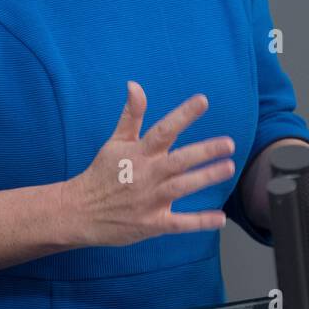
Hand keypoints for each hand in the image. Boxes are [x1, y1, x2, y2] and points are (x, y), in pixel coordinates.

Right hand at [61, 81, 235, 246]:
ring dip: (205, 178)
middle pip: (178, 160)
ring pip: (181, 187)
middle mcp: (146, 175)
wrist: (79, 211)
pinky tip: (220, 218)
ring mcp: (149, 200)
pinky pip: (179, 223)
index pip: (163, 130)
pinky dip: (199, 222)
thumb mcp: (115, 142)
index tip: (203, 100)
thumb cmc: (101, 173)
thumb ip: (131, 114)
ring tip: (228, 167)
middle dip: (204, 151)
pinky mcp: (152, 224)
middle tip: (228, 143)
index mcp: (138, 153)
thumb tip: (135, 84)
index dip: (183, 115)